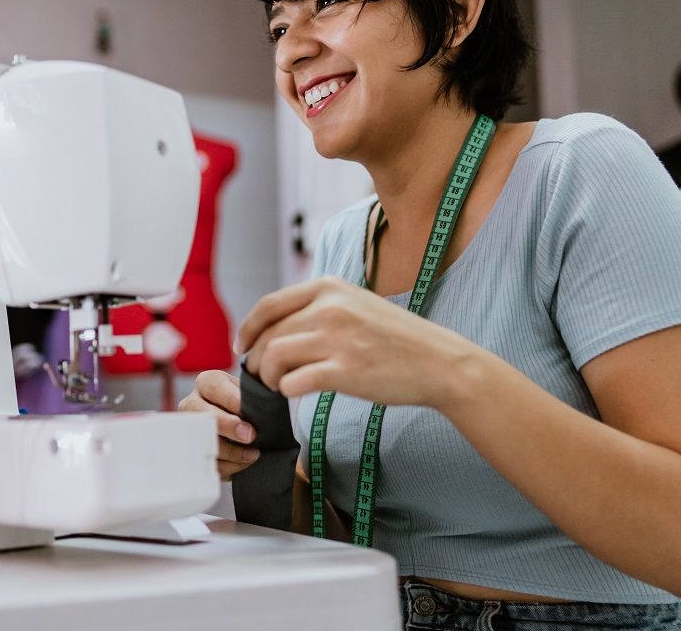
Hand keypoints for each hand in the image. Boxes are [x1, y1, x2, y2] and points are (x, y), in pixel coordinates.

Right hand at [178, 369, 259, 480]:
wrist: (239, 421)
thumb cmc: (246, 403)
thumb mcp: (248, 392)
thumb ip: (253, 397)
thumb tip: (264, 407)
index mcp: (207, 383)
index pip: (215, 387)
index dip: (232, 400)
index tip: (246, 411)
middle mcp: (192, 403)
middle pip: (204, 415)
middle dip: (228, 426)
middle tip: (250, 436)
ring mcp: (190, 429)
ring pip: (204, 442)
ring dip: (232, 452)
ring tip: (253, 454)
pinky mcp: (193, 451)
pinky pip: (207, 462)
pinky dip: (229, 466)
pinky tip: (245, 463)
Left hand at [235, 276, 482, 407]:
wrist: (438, 361)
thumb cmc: (396, 338)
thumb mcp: (356, 303)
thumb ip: (319, 307)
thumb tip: (275, 327)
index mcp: (329, 287)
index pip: (268, 306)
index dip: (247, 329)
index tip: (242, 347)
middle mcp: (330, 308)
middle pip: (267, 335)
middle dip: (257, 360)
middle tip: (263, 376)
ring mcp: (337, 339)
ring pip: (273, 358)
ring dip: (268, 377)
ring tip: (279, 386)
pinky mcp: (345, 371)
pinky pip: (293, 383)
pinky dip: (287, 391)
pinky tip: (298, 393)